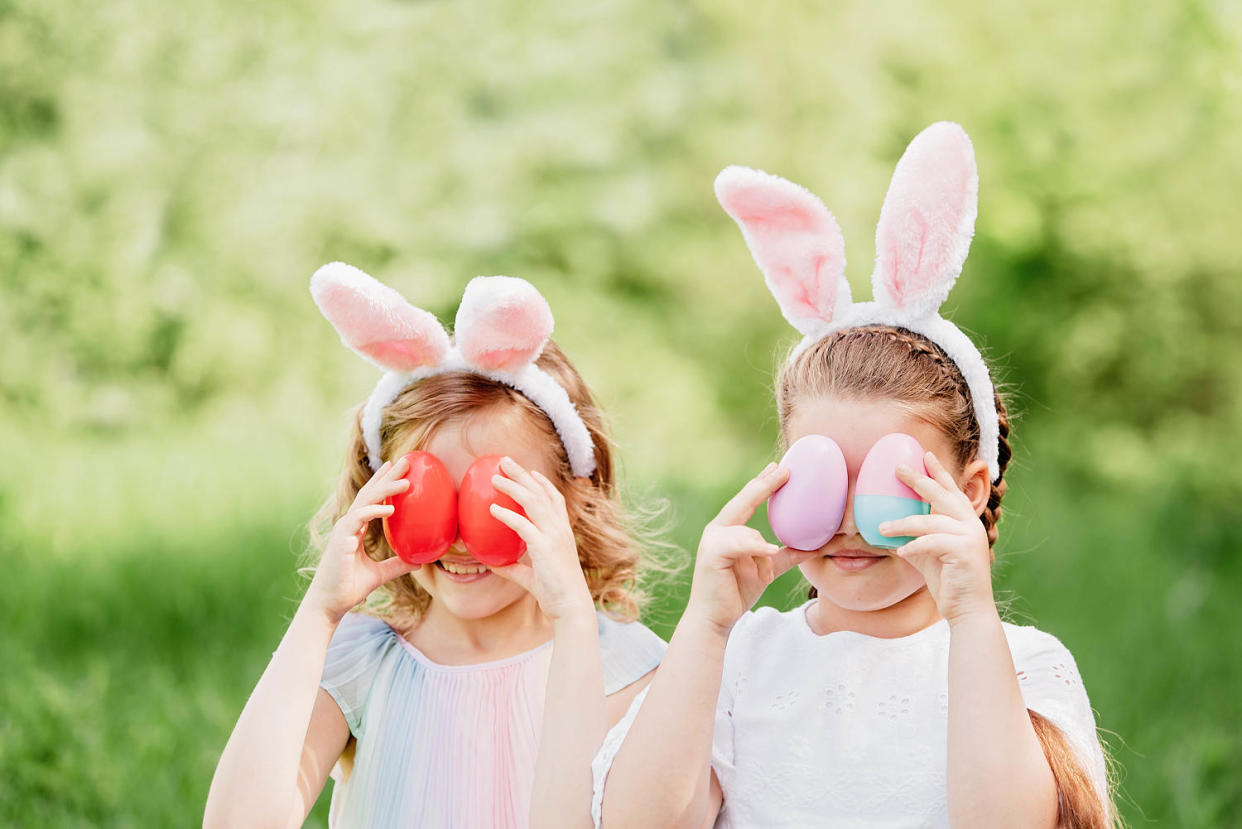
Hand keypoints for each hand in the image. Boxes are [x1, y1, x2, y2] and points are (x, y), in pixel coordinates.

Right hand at [306, 456, 420, 623]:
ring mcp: (344, 530)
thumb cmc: (349, 588)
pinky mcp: (341, 540)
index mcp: (355, 529)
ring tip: (406, 482)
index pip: (370, 499)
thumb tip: (419, 561)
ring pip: (365, 502)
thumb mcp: (380, 574)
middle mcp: (349, 525)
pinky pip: (358, 519)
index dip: (382, 482)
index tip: (397, 467)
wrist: (330, 604)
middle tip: (406, 460)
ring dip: (385, 489)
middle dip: (388, 476)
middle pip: (370, 493)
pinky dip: (373, 511)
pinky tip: (390, 508)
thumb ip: (397, 565)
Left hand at [487, 457, 594, 622]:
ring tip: (496, 477)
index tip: (530, 472)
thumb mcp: (531, 578)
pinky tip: (492, 509)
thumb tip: (494, 565)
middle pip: (541, 492)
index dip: (542, 484)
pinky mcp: (545, 547)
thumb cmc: (555, 594)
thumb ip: (514, 569)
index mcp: (562, 533)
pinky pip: (523, 525)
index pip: (555, 500)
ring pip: (533, 501)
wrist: (570, 607)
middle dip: (523, 474)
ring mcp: (554, 536)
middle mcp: (560, 529)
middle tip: (505, 460)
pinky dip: (507, 515)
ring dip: (513, 485)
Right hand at [687, 463, 817, 635]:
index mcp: (728, 530)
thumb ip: (786, 557)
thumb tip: (814, 547)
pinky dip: (756, 547)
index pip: (747, 501)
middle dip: (764, 485)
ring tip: (764, 570)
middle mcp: (717, 530)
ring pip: (749, 532)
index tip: (779, 468)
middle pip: (743, 501)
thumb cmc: (735, 592)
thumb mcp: (767, 570)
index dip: (763, 484)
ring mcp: (712, 540)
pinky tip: (768, 550)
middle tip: (785, 470)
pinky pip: (741, 544)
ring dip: (762, 553)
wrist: (714, 618)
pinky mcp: (712, 553)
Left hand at [881, 451, 994, 623]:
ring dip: (903, 523)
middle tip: (898, 468)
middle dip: (920, 480)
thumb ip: (913, 539)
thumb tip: (885, 529)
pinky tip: (900, 551)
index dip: (939, 472)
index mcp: (965, 523)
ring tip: (881, 527)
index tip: (926, 454)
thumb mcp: (927, 556)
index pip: (951, 492)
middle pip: (942, 496)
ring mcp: (970, 537)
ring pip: (930, 521)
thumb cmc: (948, 583)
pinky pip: (932, 542)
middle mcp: (971, 525)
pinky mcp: (965, 552)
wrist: (967, 610)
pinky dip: (914, 546)